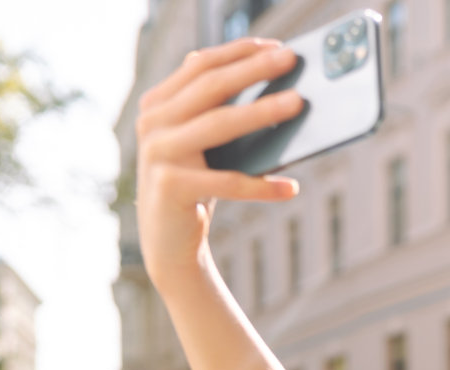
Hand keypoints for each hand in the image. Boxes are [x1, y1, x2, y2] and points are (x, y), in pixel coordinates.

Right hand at [135, 37, 304, 283]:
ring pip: (219, 125)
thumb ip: (217, 111)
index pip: (200, 66)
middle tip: (291, 60)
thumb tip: (275, 85)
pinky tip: (291, 188)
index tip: (275, 45)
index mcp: (157, 105)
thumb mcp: (202, 145)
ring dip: (262, 112)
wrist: (168, 244)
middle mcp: (152, 124)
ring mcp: (158, 154)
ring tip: (298, 103)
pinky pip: (227, 182)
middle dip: (254, 70)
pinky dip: (262, 186)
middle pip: (210, 87)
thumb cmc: (196, 188)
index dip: (238, 52)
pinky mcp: (170, 187)